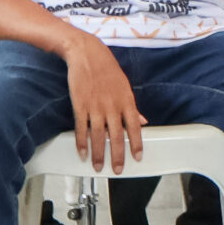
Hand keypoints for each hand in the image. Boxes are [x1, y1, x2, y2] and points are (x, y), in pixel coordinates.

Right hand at [65, 35, 145, 173]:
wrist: (87, 54)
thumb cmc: (107, 70)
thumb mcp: (125, 87)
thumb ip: (132, 107)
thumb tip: (143, 122)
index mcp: (126, 101)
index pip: (135, 128)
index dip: (136, 144)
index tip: (138, 158)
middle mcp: (113, 106)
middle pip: (116, 136)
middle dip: (117, 155)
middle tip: (117, 170)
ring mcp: (95, 106)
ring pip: (98, 136)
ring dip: (98, 153)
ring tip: (98, 166)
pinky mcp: (80, 105)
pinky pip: (81, 128)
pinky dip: (81, 142)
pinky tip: (82, 153)